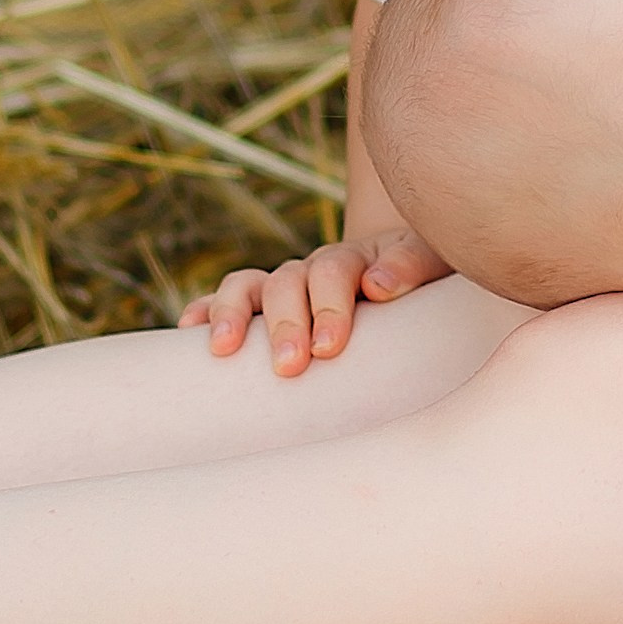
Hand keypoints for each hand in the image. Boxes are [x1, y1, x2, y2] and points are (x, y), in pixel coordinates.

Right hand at [180, 224, 450, 376]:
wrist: (410, 278)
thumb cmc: (423, 281)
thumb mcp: (432, 263)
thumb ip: (411, 266)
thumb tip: (378, 284)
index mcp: (356, 258)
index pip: (333, 272)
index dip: (330, 308)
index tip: (330, 348)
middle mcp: (313, 268)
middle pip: (287, 282)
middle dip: (285, 324)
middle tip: (289, 365)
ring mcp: (285, 285)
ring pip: (248, 285)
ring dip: (233, 313)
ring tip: (225, 349)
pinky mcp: (264, 305)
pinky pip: (226, 300)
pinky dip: (206, 310)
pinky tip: (190, 331)